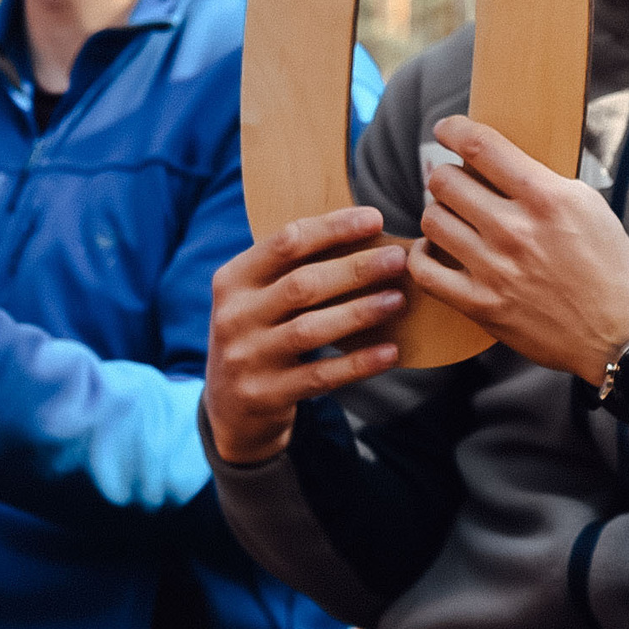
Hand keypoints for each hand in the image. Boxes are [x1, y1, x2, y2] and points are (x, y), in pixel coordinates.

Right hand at [204, 207, 408, 464]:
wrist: (229, 408)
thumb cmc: (261, 335)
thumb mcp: (259, 297)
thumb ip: (294, 268)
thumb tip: (366, 233)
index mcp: (233, 279)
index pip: (285, 242)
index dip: (332, 228)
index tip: (375, 219)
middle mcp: (235, 316)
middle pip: (302, 284)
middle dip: (355, 269)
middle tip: (398, 259)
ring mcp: (247, 358)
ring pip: (310, 330)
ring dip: (360, 312)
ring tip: (398, 299)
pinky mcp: (265, 394)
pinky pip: (320, 376)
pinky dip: (358, 363)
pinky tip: (390, 352)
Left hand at [409, 116, 628, 388]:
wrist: (621, 334)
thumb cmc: (610, 267)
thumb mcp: (589, 206)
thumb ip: (543, 182)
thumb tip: (500, 163)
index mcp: (545, 197)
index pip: (480, 146)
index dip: (453, 129)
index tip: (446, 129)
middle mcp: (515, 229)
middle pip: (444, 181)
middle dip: (445, 176)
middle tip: (456, 185)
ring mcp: (494, 269)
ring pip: (432, 220)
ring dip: (438, 214)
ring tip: (452, 220)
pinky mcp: (481, 305)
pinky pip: (425, 271)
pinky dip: (422, 255)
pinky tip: (434, 251)